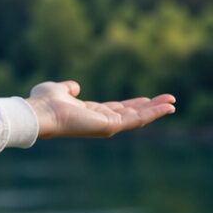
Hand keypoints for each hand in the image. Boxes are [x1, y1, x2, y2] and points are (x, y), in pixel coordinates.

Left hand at [26, 80, 176, 139]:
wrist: (40, 112)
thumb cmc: (44, 102)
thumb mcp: (58, 89)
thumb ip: (67, 88)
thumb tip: (74, 86)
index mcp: (90, 112)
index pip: (117, 109)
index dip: (133, 104)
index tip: (147, 99)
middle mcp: (100, 120)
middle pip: (131, 114)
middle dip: (150, 108)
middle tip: (169, 101)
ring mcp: (107, 125)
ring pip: (138, 118)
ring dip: (156, 110)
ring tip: (173, 103)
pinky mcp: (111, 126)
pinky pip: (137, 120)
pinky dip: (153, 113)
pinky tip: (167, 108)